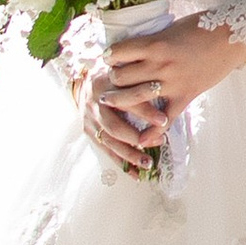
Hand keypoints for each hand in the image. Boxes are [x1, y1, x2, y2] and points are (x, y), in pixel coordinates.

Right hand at [74, 58, 162, 176]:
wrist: (80, 82)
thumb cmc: (112, 75)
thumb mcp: (122, 70)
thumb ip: (137, 77)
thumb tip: (163, 86)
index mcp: (106, 85)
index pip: (127, 99)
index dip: (145, 111)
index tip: (164, 119)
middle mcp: (97, 104)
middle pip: (115, 126)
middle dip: (137, 137)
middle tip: (160, 142)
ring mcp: (91, 120)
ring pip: (110, 142)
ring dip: (130, 155)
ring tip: (149, 164)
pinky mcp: (90, 133)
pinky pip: (106, 151)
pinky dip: (121, 164)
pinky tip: (136, 174)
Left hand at [99, 8, 245, 161]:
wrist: (231, 37)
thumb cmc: (201, 27)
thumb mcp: (171, 27)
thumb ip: (152, 39)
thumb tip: (134, 46)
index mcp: (154, 44)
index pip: (118, 53)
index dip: (109, 57)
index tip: (107, 59)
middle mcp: (159, 64)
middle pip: (121, 77)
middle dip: (112, 80)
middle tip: (108, 81)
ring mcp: (172, 83)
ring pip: (136, 98)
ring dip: (122, 101)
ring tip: (113, 102)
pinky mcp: (185, 96)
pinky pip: (164, 119)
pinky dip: (152, 130)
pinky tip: (141, 138)